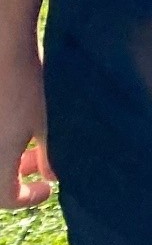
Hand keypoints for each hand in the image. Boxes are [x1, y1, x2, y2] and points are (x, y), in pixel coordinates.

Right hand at [1, 42, 53, 210]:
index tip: (47, 188)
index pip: (6, 198)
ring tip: (36, 140)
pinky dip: (5, 142)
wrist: (5, 46)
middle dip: (21, 175)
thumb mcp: (48, 123)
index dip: (28, 198)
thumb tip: (53, 177)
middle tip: (43, 161)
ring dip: (12, 157)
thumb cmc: (28, 84)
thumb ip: (51, 156)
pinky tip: (21, 125)